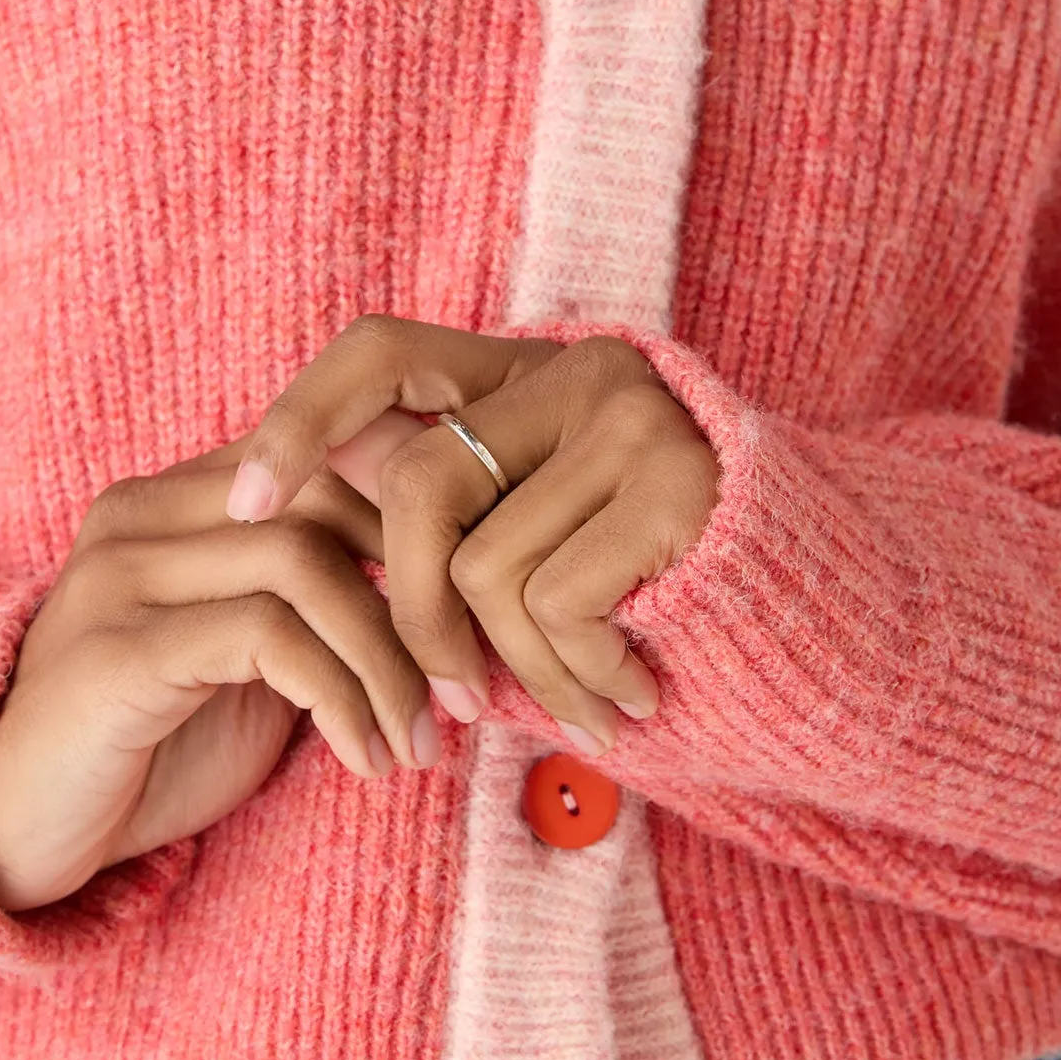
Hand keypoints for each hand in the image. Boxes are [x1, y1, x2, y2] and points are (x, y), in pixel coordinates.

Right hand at [0, 434, 440, 911]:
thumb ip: (316, 610)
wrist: (7, 830)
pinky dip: (343, 699)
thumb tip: (451, 605)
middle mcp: (142, 514)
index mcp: (176, 501)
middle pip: (327, 496)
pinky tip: (368, 760)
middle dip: (421, 594)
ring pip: (308, 564)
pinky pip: (268, 640)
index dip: (417, 528)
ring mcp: (121, 574)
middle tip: (468, 688)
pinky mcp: (118, 649)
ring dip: (390, 662)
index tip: (474, 618)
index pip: (325, 456)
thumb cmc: (144, 749)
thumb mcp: (248, 666)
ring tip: (420, 740)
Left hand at [223, 315, 721, 754]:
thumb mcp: (536, 548)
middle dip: (415, 617)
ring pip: (486, 568)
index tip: (243, 505)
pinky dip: (580, 680)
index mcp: (522, 376)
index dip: (300, 418)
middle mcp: (576, 372)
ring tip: (589, 708)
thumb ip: (446, 527)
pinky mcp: (679, 484)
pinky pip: (555, 606)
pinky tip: (635, 694)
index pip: (380, 351)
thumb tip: (305, 534)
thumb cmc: (646, 600)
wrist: (817, 628)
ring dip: (525, 676)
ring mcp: (633, 419)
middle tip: (450, 704)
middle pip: (418, 484)